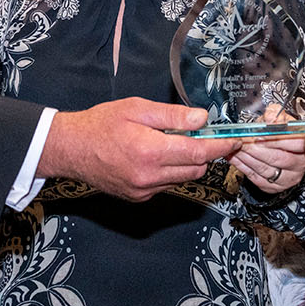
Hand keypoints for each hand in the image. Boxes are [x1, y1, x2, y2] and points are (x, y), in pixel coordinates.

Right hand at [40, 97, 238, 200]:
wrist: (71, 149)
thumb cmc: (101, 123)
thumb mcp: (137, 108)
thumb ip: (173, 116)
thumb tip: (202, 119)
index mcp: (150, 151)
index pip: (198, 152)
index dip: (219, 146)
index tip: (233, 140)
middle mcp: (149, 176)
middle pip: (196, 168)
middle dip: (205, 152)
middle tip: (202, 134)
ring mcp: (144, 190)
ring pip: (183, 178)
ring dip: (187, 162)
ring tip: (172, 142)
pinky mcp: (139, 197)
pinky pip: (167, 184)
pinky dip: (170, 171)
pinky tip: (155, 156)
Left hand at [231, 105, 304, 193]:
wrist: (278, 146)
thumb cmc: (280, 131)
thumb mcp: (279, 116)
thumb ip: (275, 113)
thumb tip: (270, 117)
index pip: (293, 143)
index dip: (273, 138)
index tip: (258, 134)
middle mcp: (300, 163)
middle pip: (278, 158)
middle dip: (256, 149)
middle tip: (243, 141)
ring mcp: (289, 177)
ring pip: (265, 169)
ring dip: (246, 158)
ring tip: (236, 148)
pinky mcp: (275, 186)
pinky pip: (256, 178)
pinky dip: (242, 166)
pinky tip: (235, 157)